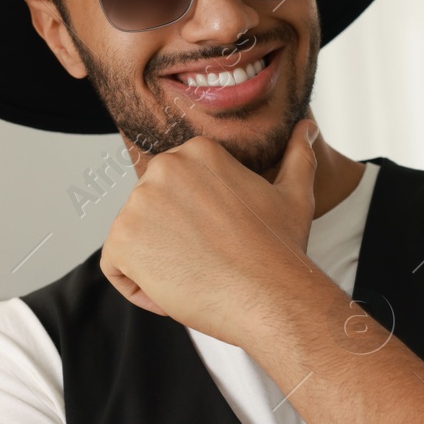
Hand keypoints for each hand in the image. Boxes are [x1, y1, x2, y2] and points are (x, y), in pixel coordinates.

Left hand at [100, 118, 328, 345]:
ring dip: (160, 264)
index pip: (176, 191)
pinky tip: (178, 291)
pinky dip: (141, 287)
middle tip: (213, 261)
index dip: (198, 222)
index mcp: (197, 151)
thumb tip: (306, 127)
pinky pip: (117, 268)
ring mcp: (137, 204)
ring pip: (136, 240)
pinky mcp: (120, 241)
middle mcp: (162, 168)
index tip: (225, 240)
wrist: (271, 296)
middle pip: (153, 213)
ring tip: (200, 275)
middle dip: (175, 240)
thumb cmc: (281, 248)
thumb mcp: (294, 194)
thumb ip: (297, 156)